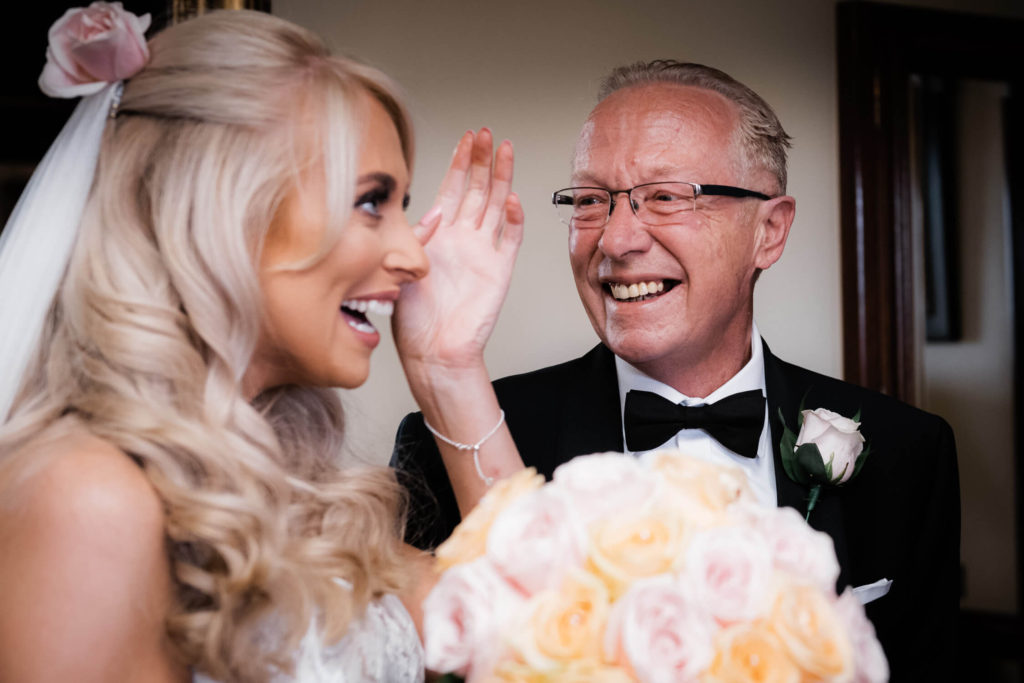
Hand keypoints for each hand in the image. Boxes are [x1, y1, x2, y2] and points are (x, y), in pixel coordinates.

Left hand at [393, 129, 523, 375]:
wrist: (433, 350)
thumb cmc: (413, 316)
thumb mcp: (403, 266)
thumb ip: (418, 235)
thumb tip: (434, 212)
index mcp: (439, 235)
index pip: (452, 188)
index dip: (460, 162)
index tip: (466, 137)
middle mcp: (463, 239)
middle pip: (477, 189)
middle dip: (481, 159)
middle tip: (487, 134)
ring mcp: (483, 252)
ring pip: (495, 205)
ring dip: (500, 178)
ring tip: (505, 149)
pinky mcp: (498, 271)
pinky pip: (510, 240)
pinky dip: (512, 219)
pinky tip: (511, 198)